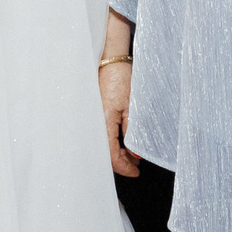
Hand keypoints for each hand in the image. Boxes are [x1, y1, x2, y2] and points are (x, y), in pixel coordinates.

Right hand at [99, 59, 137, 177]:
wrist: (109, 59)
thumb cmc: (119, 78)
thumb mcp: (131, 105)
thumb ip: (132, 130)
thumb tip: (134, 153)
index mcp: (103, 122)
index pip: (111, 155)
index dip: (124, 167)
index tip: (136, 172)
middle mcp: (95, 123)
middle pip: (106, 153)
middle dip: (122, 162)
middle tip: (137, 165)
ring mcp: (94, 118)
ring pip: (104, 144)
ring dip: (118, 152)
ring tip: (133, 155)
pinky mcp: (95, 113)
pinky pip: (102, 134)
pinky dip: (113, 142)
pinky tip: (124, 142)